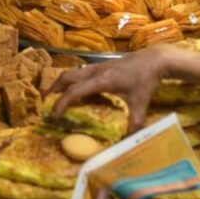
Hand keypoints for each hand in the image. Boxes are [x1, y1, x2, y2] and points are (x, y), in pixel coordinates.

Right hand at [51, 46, 174, 131]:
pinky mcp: (104, 64)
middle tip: (44, 100)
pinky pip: (82, 70)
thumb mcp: (140, 103)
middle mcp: (95, 72)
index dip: (61, 103)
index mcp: (100, 81)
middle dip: (53, 88)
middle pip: (67, 77)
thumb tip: (131, 140)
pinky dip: (73, 78)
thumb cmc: (146, 79)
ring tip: (54, 93)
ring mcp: (99, 66)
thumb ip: (134, 122)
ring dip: (62, 81)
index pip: (74, 92)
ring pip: (73, 71)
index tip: (54, 115)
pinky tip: (76, 86)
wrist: (155, 58)